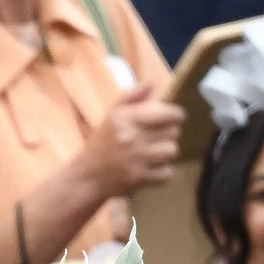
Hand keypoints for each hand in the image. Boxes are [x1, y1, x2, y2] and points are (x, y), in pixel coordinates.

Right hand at [76, 82, 182, 196]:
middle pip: (173, 132)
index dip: (176, 115)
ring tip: (153, 153)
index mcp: (125, 119)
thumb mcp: (111, 115)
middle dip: (168, 134)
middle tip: (157, 137)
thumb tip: (150, 85)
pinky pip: (167, 172)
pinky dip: (161, 172)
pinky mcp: (139, 178)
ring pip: (172, 151)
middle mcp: (131, 138)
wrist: (87, 176)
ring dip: (165, 153)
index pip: (168, 114)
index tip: (173, 118)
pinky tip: (150, 169)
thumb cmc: (102, 143)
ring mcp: (136, 159)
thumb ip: (130, 96)